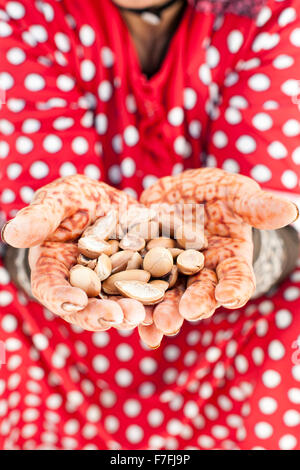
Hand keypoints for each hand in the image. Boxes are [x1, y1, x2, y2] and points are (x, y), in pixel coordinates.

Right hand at [1, 175, 145, 330]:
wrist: (107, 204)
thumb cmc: (73, 202)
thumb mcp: (58, 201)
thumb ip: (39, 217)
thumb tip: (11, 233)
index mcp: (53, 271)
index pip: (51, 288)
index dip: (61, 298)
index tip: (75, 302)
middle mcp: (81, 287)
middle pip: (87, 307)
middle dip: (100, 314)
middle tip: (116, 316)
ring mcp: (110, 288)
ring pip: (117, 306)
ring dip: (129, 314)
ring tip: (142, 316)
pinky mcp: (137, 282)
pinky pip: (145, 296)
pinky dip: (155, 304)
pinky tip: (167, 310)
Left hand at [140, 168, 297, 328]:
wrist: (181, 196)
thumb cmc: (217, 194)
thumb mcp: (236, 194)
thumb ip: (256, 206)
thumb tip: (290, 209)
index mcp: (229, 260)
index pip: (237, 278)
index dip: (235, 287)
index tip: (231, 296)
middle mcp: (203, 275)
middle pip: (202, 294)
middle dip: (196, 304)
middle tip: (188, 312)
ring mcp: (174, 276)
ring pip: (171, 299)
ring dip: (165, 313)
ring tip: (159, 324)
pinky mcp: (147, 271)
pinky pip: (143, 292)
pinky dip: (140, 309)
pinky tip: (134, 324)